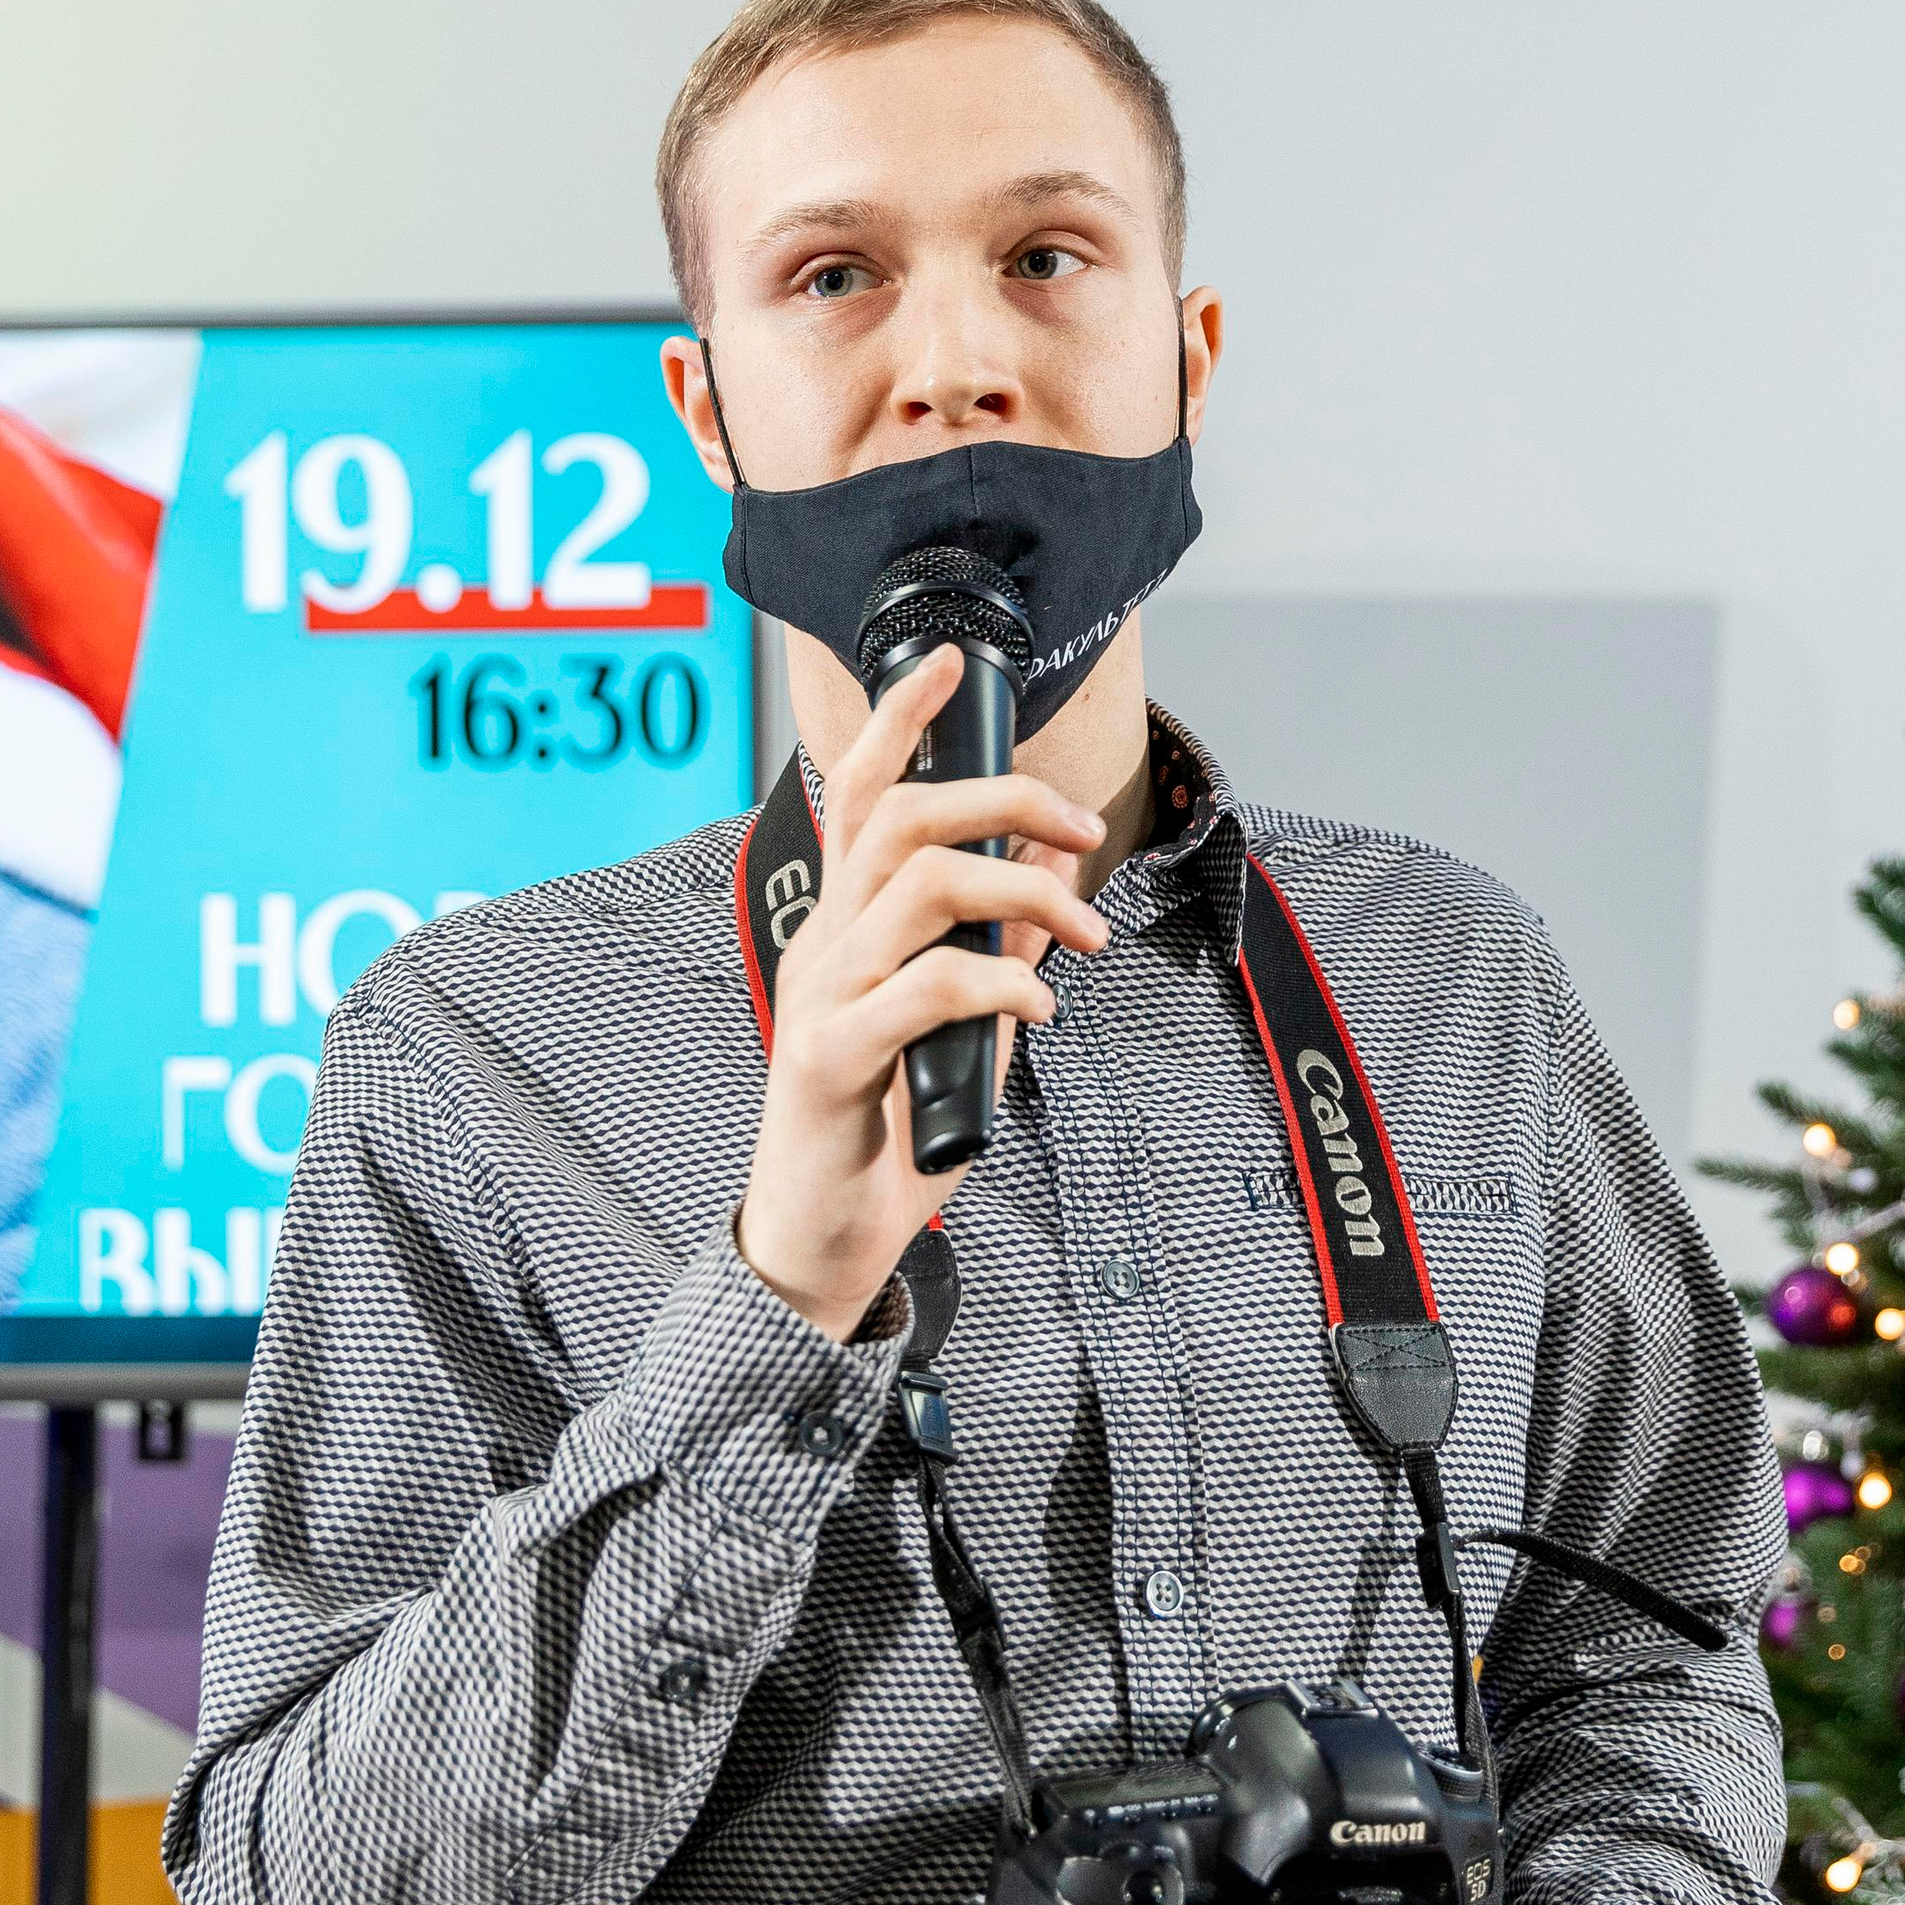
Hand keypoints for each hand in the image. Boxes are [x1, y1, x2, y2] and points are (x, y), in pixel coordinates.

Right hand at [736, 646, 1109, 1341]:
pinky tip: (1039, 1012)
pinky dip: (1000, 986)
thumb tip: (1053, 869)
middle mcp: (823, 944)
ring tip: (1087, 933)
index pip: (859, 791)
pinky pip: (926, 991)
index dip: (901, 719)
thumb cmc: (887, 1132)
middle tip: (1078, 829)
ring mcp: (817, 995)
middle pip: (903, 817)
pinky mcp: (827, 1058)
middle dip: (1004, 800)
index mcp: (844, 926)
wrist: (822, 1239)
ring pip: (920, 887)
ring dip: (1022, 892)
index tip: (952, 665)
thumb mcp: (958, 1027)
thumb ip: (997, 949)